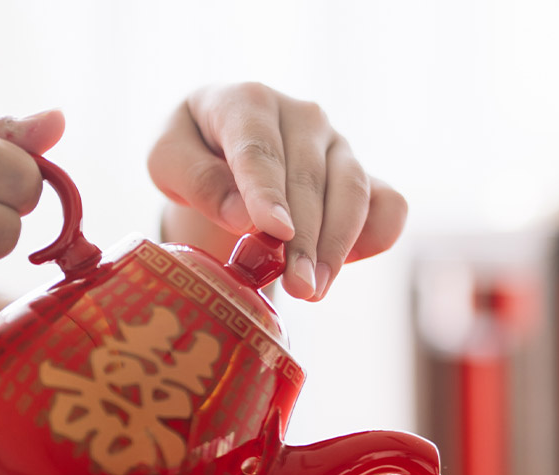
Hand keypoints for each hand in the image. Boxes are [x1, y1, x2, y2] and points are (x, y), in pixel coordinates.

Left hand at [147, 82, 407, 300]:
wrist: (223, 153)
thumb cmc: (194, 157)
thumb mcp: (169, 163)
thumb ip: (198, 182)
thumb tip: (244, 217)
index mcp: (248, 100)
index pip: (260, 148)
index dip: (268, 192)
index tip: (275, 231)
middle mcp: (302, 115)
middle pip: (308, 180)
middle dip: (304, 239)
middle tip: (296, 288)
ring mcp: (339, 145)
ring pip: (352, 193)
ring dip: (336, 247)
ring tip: (313, 290)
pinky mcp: (365, 175)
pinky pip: (389, 204)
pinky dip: (375, 236)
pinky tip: (344, 266)